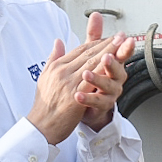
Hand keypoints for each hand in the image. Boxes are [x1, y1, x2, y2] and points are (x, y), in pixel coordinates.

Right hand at [26, 14, 127, 144]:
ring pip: (91, 64)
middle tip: (120, 36)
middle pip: (88, 54)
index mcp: (56, 66)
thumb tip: (58, 41)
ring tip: (120, 45)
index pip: (79, 50)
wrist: (40, 125)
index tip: (109, 37)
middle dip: (106, 43)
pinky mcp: (74, 95)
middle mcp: (62, 71)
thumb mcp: (45, 76)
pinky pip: (91, 80)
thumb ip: (53, 58)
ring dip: (108, 53)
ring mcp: (68, 82)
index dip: (96, 42)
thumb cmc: (44, 105)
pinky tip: (112, 66)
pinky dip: (102, 71)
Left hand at [74, 13, 134, 131]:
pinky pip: (97, 102)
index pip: (119, 53)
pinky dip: (87, 99)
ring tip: (86, 74)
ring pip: (107, 86)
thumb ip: (94, 35)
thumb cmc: (92, 78)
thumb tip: (96, 15)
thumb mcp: (92, 54)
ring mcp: (110, 92)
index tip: (124, 37)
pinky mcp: (102, 106)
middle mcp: (115, 78)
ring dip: (97, 79)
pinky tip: (77, 95)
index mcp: (113, 64)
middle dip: (112, 63)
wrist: (88, 105)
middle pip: (117, 70)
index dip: (123, 46)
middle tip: (107, 57)